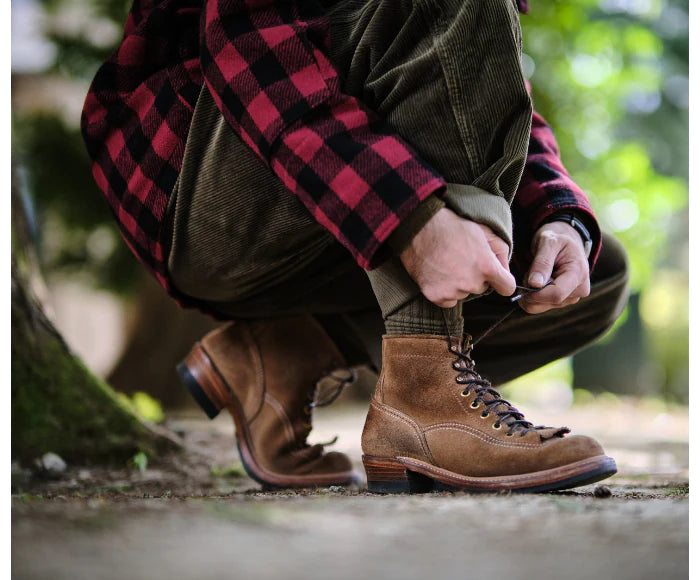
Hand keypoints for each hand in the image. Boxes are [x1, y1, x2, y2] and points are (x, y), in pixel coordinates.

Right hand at [400, 208, 515, 307]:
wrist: (419, 228)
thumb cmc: (451, 226)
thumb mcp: (483, 231)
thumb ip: (500, 251)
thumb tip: (505, 270)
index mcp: (486, 267)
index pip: (507, 287)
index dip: (502, 281)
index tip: (496, 277)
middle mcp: (471, 283)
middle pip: (482, 288)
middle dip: (476, 277)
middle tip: (462, 259)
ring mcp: (453, 291)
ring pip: (464, 293)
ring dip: (459, 283)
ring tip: (447, 263)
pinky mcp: (436, 296)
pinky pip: (448, 300)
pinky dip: (445, 290)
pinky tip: (439, 273)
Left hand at [519, 220, 590, 313]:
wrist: (565, 241)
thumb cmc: (557, 238)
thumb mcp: (548, 242)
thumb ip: (542, 263)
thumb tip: (534, 284)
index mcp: (578, 274)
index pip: (556, 294)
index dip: (535, 292)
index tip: (525, 279)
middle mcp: (578, 290)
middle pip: (547, 302)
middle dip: (530, 291)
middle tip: (529, 272)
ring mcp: (571, 298)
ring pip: (540, 307)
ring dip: (530, 293)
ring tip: (534, 275)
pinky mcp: (562, 302)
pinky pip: (539, 306)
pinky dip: (532, 296)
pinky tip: (536, 282)